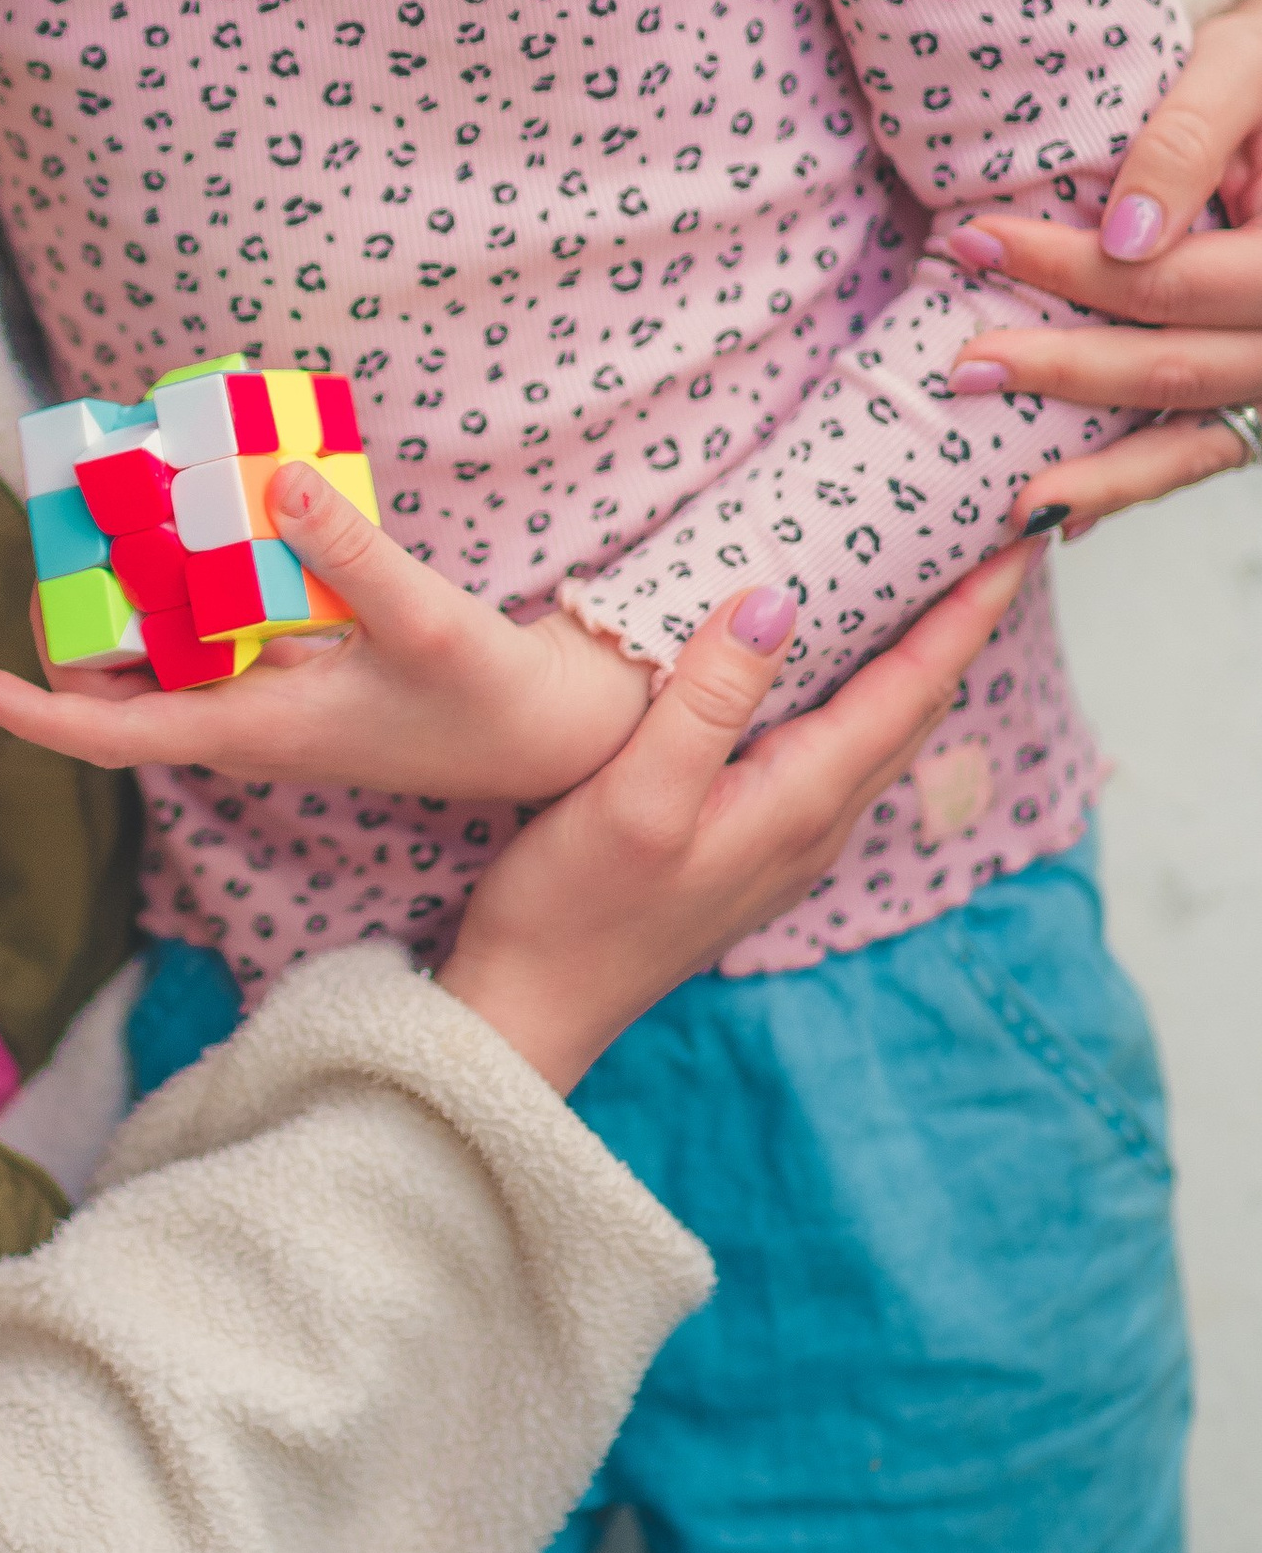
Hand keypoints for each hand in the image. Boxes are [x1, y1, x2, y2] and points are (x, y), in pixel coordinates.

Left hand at [0, 461, 651, 807]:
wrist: (557, 734)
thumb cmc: (491, 699)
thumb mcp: (427, 620)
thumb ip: (351, 550)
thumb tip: (272, 480)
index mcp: (253, 729)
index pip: (115, 735)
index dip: (37, 714)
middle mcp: (248, 722)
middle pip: (122, 685)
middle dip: (73, 622)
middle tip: (55, 536)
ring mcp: (273, 702)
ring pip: (169, 656)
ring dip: (133, 599)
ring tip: (110, 512)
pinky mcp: (304, 677)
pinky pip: (224, 633)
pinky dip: (199, 587)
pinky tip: (209, 522)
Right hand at [438, 544, 1043, 1093]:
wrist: (531, 1011)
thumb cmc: (572, 907)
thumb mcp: (634, 793)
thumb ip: (707, 699)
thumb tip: (777, 602)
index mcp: (801, 801)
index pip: (912, 688)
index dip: (967, 611)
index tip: (1020, 541)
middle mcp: (815, 824)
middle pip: (916, 708)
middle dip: (959, 625)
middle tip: (991, 543)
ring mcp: (788, 843)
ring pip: (882, 733)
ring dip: (918, 662)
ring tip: (936, 592)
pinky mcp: (753, 849)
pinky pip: (840, 754)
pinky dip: (866, 696)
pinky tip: (839, 675)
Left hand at [949, 0, 1261, 535]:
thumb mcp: (1246, 67)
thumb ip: (1189, 140)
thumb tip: (1124, 237)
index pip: (1180, 278)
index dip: (1072, 269)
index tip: (976, 243)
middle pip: (1182, 367)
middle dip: (1067, 372)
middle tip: (964, 368)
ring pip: (1201, 436)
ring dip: (1104, 470)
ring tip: (1011, 498)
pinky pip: (1211, 449)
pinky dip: (1142, 480)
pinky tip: (1067, 508)